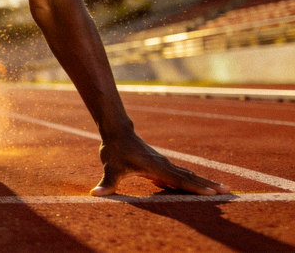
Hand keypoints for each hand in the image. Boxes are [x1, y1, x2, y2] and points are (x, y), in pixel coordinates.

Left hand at [90, 132, 229, 195]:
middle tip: (228, 192)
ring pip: (186, 174)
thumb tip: (95, 194)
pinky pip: (179, 174)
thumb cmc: (115, 149)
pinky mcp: (160, 164)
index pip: (179, 180)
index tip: (213, 193)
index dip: (196, 188)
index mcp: (156, 167)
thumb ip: (107, 183)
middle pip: (190, 177)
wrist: (117, 131)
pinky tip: (196, 187)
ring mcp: (163, 164)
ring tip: (220, 190)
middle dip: (208, 185)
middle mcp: (164, 165)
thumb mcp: (110, 168)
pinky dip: (191, 181)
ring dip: (203, 182)